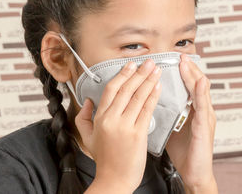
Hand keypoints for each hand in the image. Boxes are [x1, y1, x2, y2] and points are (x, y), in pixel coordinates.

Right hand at [75, 59, 161, 192]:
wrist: (114, 181)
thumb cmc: (104, 160)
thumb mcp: (87, 138)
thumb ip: (83, 118)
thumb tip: (87, 101)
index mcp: (100, 118)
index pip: (111, 89)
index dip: (122, 75)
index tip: (131, 65)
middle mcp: (112, 119)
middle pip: (126, 89)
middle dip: (139, 73)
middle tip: (149, 62)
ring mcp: (125, 126)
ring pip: (138, 97)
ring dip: (148, 81)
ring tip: (156, 70)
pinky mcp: (138, 134)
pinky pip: (147, 110)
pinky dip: (153, 96)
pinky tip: (158, 87)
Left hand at [166, 54, 217, 193]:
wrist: (195, 173)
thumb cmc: (185, 152)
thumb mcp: (173, 128)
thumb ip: (167, 113)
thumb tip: (151, 102)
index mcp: (193, 110)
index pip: (189, 86)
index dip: (183, 72)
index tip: (174, 59)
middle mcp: (202, 111)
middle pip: (196, 84)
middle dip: (188, 68)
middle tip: (179, 55)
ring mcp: (205, 118)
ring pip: (201, 91)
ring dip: (194, 75)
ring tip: (187, 63)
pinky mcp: (205, 127)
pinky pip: (203, 107)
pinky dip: (201, 93)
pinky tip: (200, 82)